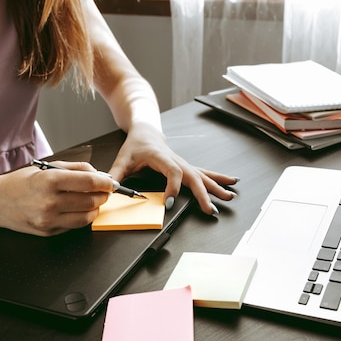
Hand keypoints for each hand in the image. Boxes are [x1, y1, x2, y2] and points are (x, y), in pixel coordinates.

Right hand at [0, 161, 113, 235]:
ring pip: (87, 217)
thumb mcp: (46, 167)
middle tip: (103, 191)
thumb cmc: (21, 182)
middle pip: (91, 201)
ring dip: (95, 208)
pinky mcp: (49, 232)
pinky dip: (82, 217)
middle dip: (102, 195)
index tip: (109, 182)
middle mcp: (50, 202)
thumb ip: (75, 168)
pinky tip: (79, 209)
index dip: (105, 183)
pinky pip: (75, 226)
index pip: (89, 183)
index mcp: (50, 181)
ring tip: (93, 200)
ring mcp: (49, 220)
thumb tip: (98, 174)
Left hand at [108, 126, 238, 214]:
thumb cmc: (136, 145)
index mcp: (161, 157)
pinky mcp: (187, 166)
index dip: (172, 187)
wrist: (145, 131)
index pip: (172, 172)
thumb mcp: (123, 159)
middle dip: (203, 194)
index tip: (169, 202)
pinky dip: (218, 179)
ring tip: (229, 197)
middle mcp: (176, 160)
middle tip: (210, 209)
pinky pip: (204, 173)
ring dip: (216, 187)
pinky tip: (231, 183)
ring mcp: (184, 163)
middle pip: (193, 176)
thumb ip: (116, 175)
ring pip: (203, 175)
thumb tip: (109, 189)